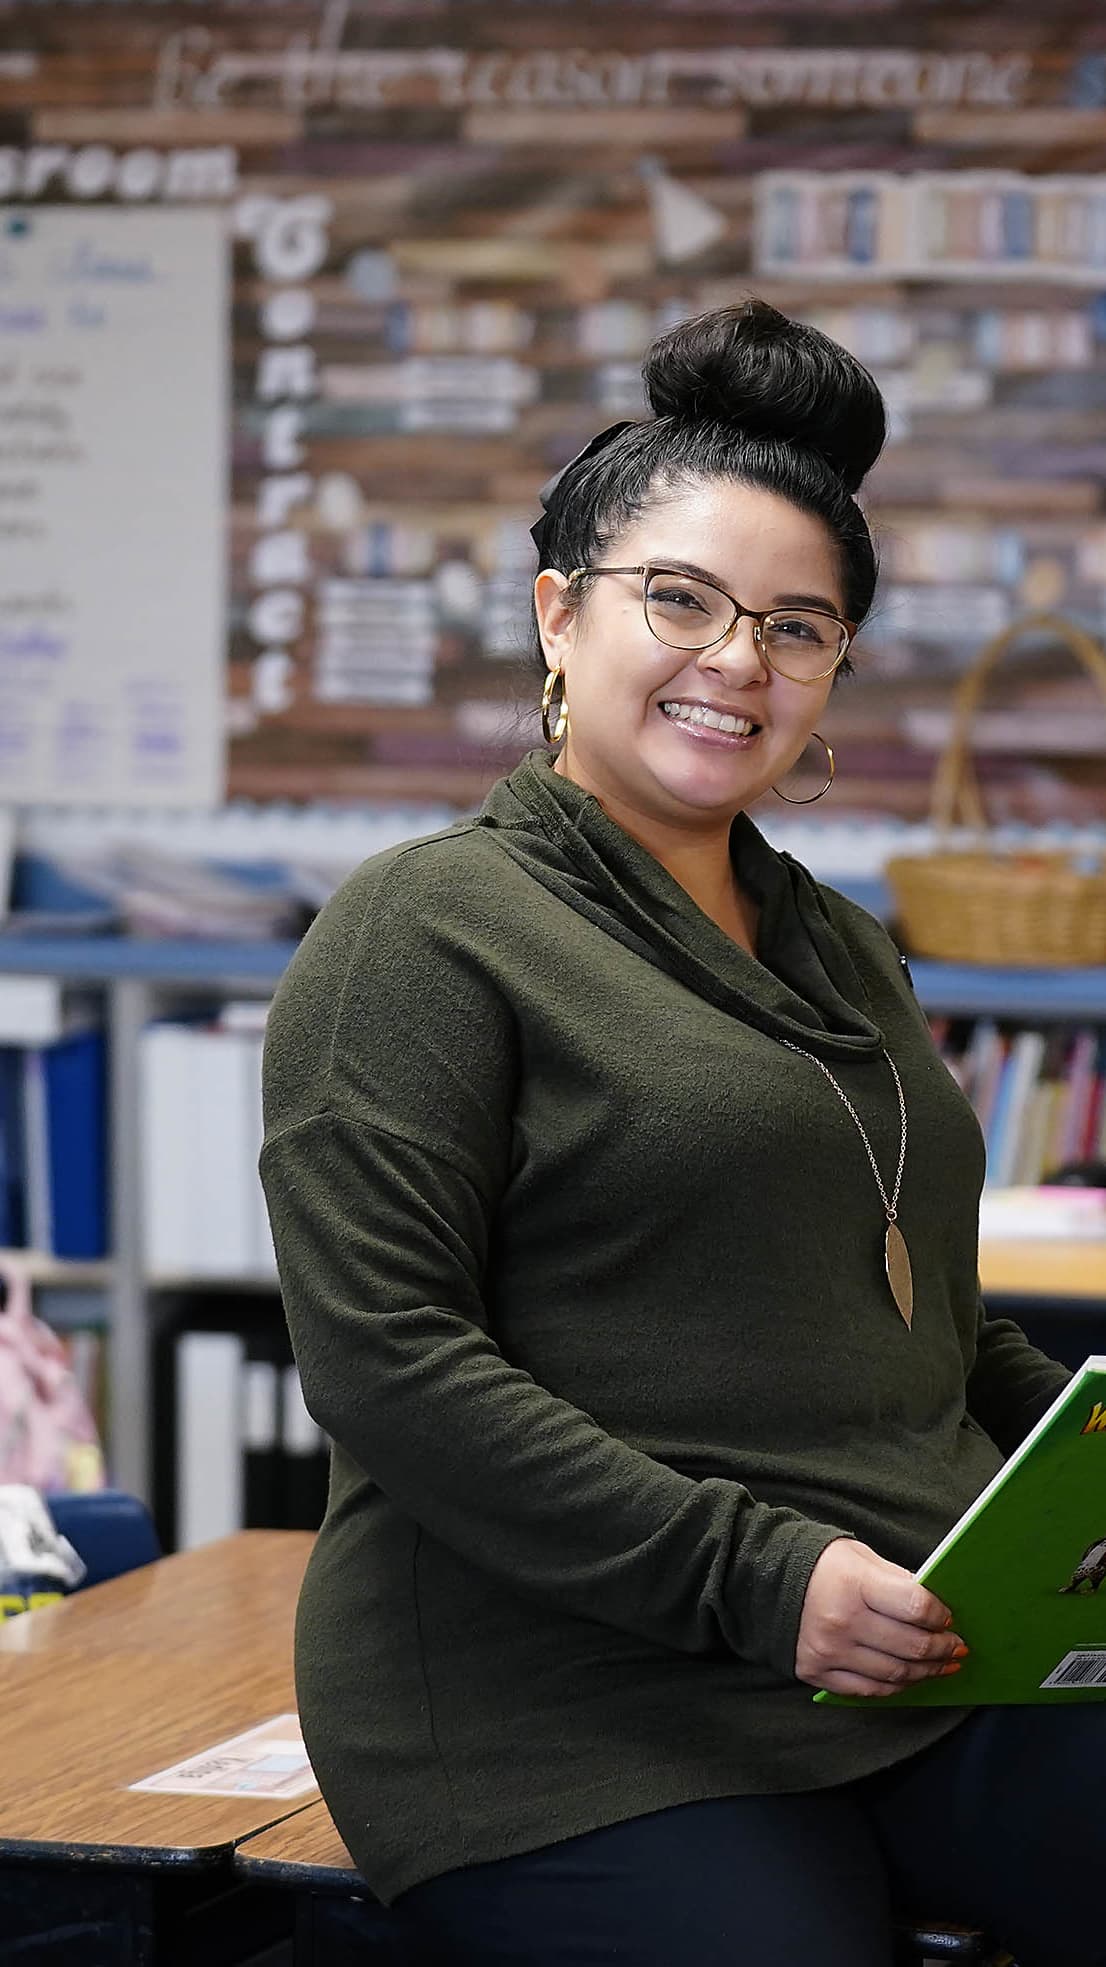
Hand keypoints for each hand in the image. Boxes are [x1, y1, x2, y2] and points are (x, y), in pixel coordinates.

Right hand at [795, 1539, 966, 1697]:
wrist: (765, 1579)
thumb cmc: (821, 1564)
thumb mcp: (860, 1557)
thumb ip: (897, 1580)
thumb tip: (934, 1607)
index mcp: (854, 1584)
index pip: (915, 1606)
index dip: (939, 1614)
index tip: (948, 1617)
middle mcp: (842, 1621)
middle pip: (911, 1646)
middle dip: (943, 1648)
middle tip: (957, 1647)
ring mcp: (829, 1652)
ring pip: (895, 1674)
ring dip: (926, 1672)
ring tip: (943, 1665)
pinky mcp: (817, 1673)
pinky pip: (869, 1690)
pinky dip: (896, 1687)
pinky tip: (911, 1677)